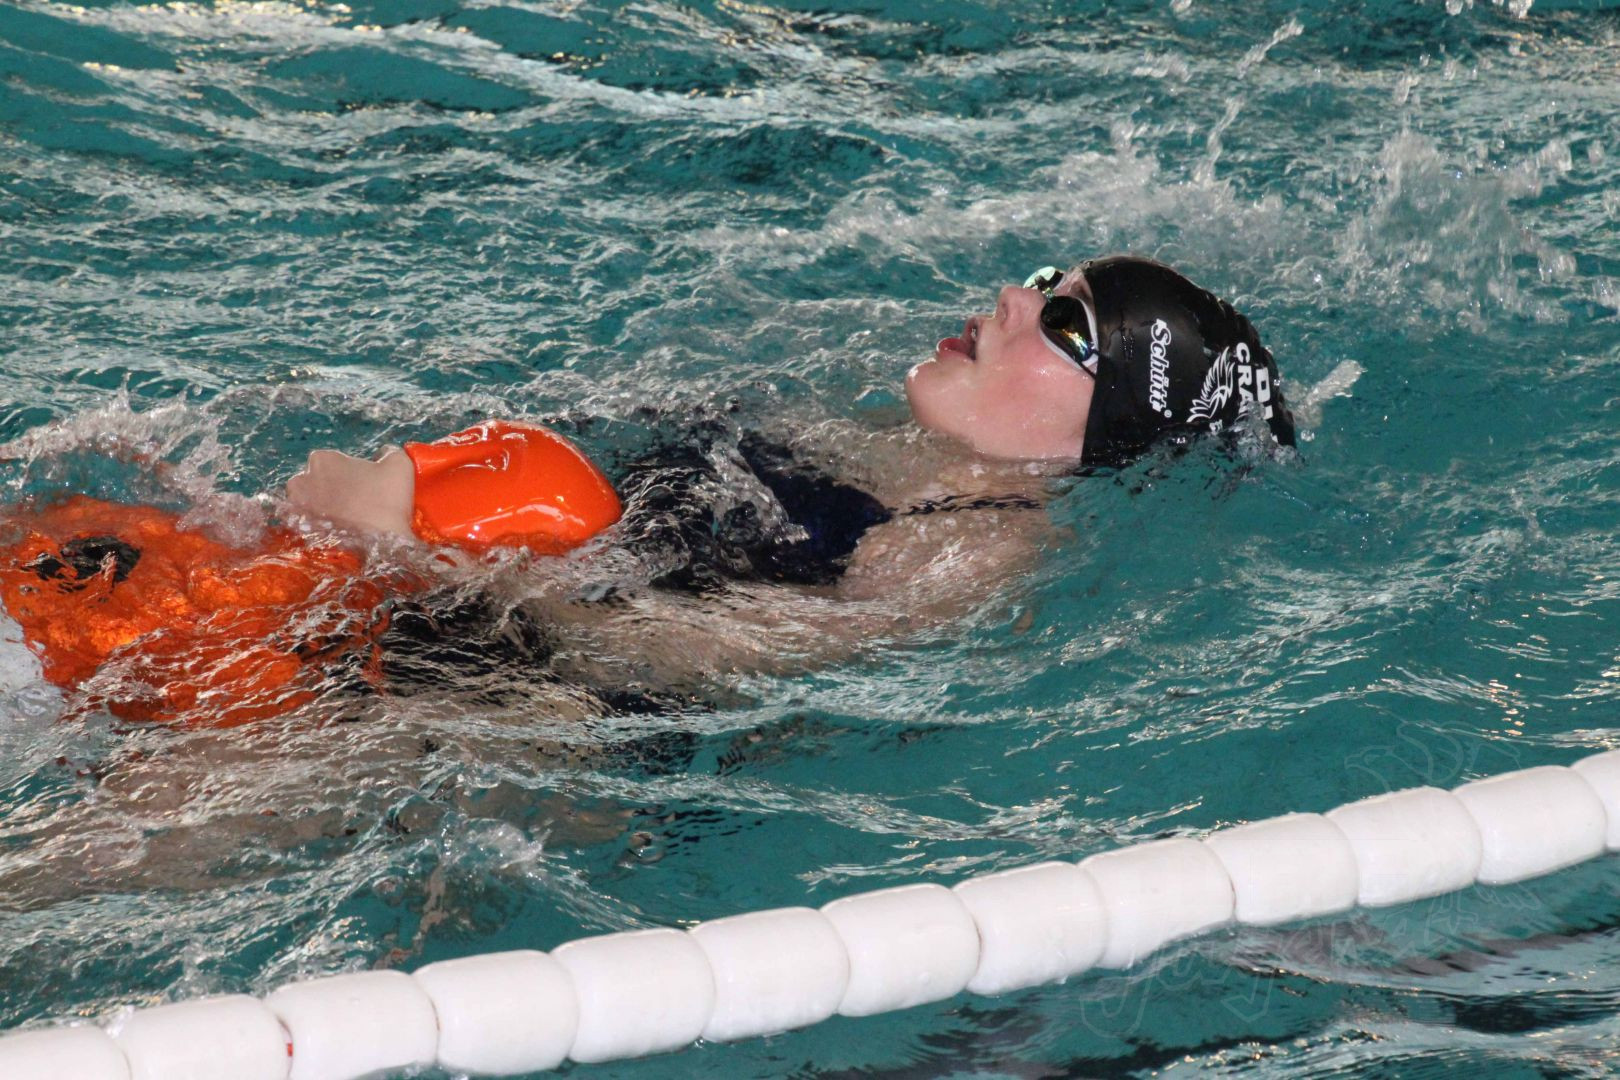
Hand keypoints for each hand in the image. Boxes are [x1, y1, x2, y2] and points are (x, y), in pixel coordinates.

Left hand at [285, 447, 415, 539]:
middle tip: (355, 504)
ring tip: (346, 519)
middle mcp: (300, 478)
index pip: (334, 462)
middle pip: (317, 480)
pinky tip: (336, 531)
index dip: (350, 473)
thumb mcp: (399, 464)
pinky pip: (304, 523)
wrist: (379, 544)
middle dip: (332, 488)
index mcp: (322, 459)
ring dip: (322, 506)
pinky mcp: (296, 529)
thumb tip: (381, 453)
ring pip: (309, 501)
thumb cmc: (388, 500)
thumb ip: (389, 451)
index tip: (363, 487)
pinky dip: (316, 525)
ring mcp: (294, 506)